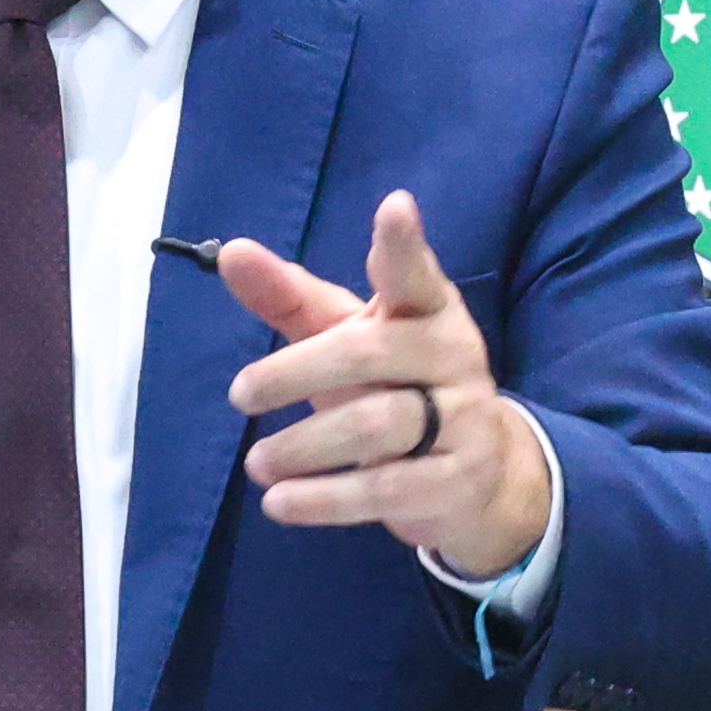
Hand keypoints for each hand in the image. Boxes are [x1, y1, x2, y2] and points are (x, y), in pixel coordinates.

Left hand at [220, 191, 548, 577]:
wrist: (480, 477)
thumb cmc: (397, 387)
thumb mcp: (346, 338)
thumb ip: (290, 298)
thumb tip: (231, 253)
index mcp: (426, 309)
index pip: (414, 273)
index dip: (403, 244)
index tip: (394, 207)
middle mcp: (452, 354)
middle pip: (367, 353)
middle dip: (295, 372)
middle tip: (239, 394)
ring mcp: (463, 419)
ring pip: (373, 426)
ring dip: (303, 446)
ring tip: (256, 462)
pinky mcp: (455, 482)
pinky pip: (382, 489)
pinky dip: (323, 499)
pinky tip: (279, 503)